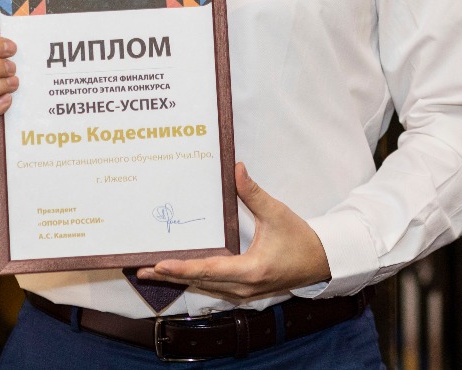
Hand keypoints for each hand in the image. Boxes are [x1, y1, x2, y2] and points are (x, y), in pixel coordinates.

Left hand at [136, 162, 330, 301]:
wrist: (320, 262)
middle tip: (140, 269)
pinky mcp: (244, 292)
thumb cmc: (300, 239)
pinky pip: (213, 287)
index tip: (159, 265)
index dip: (182, 268)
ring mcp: (243, 293)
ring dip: (180, 279)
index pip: (208, 270)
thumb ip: (253, 193)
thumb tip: (236, 168)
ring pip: (205, 287)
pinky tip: (180, 273)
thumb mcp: (277, 213)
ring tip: (152, 272)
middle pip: (200, 282)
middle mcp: (243, 288)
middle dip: (170, 276)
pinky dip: (195, 279)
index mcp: (250, 270)